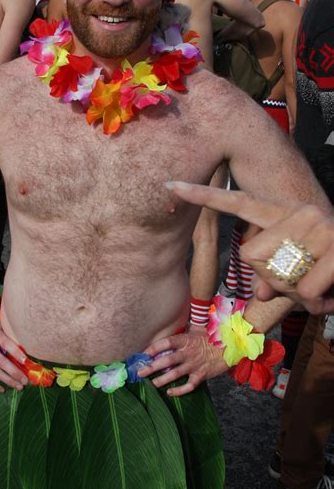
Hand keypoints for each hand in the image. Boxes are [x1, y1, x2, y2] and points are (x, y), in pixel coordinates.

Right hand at [0, 322, 28, 392]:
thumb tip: (20, 334)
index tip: (26, 361)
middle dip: (16, 373)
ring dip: (9, 381)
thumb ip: (4, 330)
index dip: (17, 352)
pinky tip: (2, 390)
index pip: (7, 344)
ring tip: (20, 386)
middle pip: (3, 362)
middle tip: (26, 380)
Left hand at [138, 331, 227, 396]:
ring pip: (175, 374)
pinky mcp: (201, 375)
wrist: (231, 347)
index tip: (142, 354)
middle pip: (167, 360)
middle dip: (152, 367)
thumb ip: (183, 331)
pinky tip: (170, 392)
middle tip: (140, 372)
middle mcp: (188, 353)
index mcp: (186, 340)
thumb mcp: (197, 330)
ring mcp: (194, 365)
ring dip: (162, 380)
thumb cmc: (212, 338)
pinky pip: (188, 385)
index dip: (153, 348)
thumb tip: (169, 327)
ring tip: (151, 384)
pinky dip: (179, 390)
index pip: (166, 343)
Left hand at [166, 181, 333, 314]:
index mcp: (283, 213)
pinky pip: (304, 291)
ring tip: (320, 287)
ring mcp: (321, 226)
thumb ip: (269, 275)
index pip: (236, 201)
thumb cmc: (326, 271)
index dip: (203, 195)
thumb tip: (262, 290)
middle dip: (271, 282)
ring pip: (278, 278)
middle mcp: (300, 212)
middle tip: (301, 283)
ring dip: (297, 296)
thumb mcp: (293, 270)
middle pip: (251, 257)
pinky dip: (317, 305)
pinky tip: (331, 296)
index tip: (170, 184)